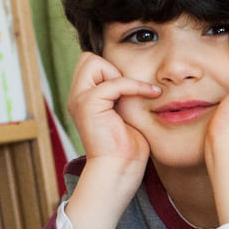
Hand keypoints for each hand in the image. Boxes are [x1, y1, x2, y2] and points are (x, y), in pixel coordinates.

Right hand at [67, 52, 156, 168]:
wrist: (120, 170)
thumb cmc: (128, 147)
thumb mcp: (125, 112)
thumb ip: (122, 92)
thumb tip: (138, 72)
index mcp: (83, 98)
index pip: (90, 62)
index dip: (110, 70)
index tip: (130, 90)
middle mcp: (76, 97)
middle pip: (87, 58)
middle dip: (111, 69)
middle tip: (127, 93)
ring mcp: (80, 100)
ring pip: (94, 62)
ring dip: (118, 75)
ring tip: (131, 98)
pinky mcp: (89, 105)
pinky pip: (114, 82)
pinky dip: (135, 86)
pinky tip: (152, 94)